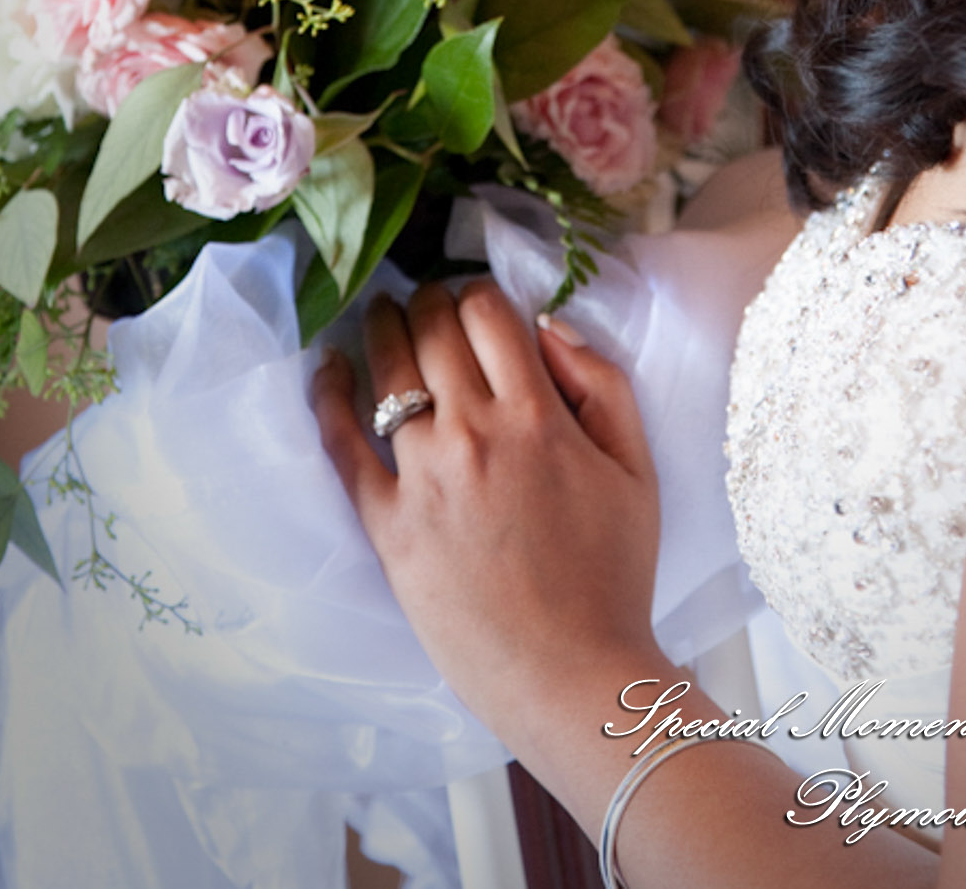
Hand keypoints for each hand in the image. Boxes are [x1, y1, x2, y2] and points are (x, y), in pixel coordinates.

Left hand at [312, 277, 665, 751]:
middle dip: (428, 300)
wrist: (570, 673)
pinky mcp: (388, 524)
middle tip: (425, 301)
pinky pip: (344, 444)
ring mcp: (424, 477)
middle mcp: (475, 432)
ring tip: (380, 315)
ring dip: (382, 329)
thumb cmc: (613, 575)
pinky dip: (330, 396)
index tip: (475, 302)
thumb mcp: (637, 469)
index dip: (478, 293)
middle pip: (434, 329)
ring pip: (387, 372)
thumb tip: (549, 326)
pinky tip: (328, 370)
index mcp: (539, 415)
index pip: (490, 312)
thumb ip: (603, 384)